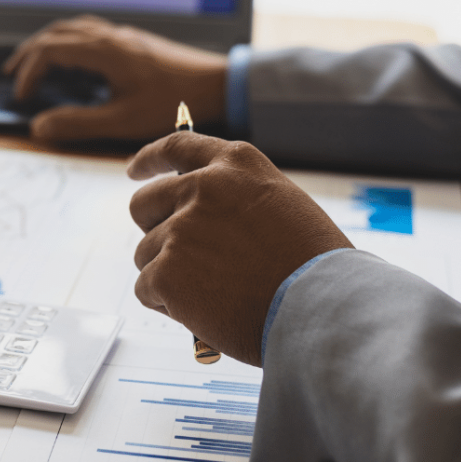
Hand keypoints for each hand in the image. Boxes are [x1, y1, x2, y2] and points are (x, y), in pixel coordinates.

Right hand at [3, 15, 227, 140]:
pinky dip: (71, 40)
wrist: (219, 84)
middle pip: (57, 33)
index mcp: (104, 51)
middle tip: (13, 73)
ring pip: (75, 28)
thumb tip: (39, 127)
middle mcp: (111, 36)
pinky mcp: (136, 42)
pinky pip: (92, 31)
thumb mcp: (122, 120)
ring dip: (50, 42)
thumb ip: (78, 124)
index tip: (23, 98)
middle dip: (30, 52)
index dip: (29, 73)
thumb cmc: (174, 103)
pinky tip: (76, 58)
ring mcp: (124, 36)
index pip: (49, 51)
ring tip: (36, 61)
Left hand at [127, 131, 353, 366]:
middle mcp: (202, 188)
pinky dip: (169, 305)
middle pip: (145, 202)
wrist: (325, 310)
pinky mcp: (166, 272)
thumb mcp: (282, 207)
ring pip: (146, 252)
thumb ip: (236, 202)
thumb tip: (195, 221)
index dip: (150, 160)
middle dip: (152, 227)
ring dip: (168, 274)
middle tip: (170, 253)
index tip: (135, 170)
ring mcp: (180, 229)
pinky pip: (147, 288)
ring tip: (214, 295)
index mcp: (236, 165)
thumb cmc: (316, 269)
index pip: (176, 147)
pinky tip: (206, 313)